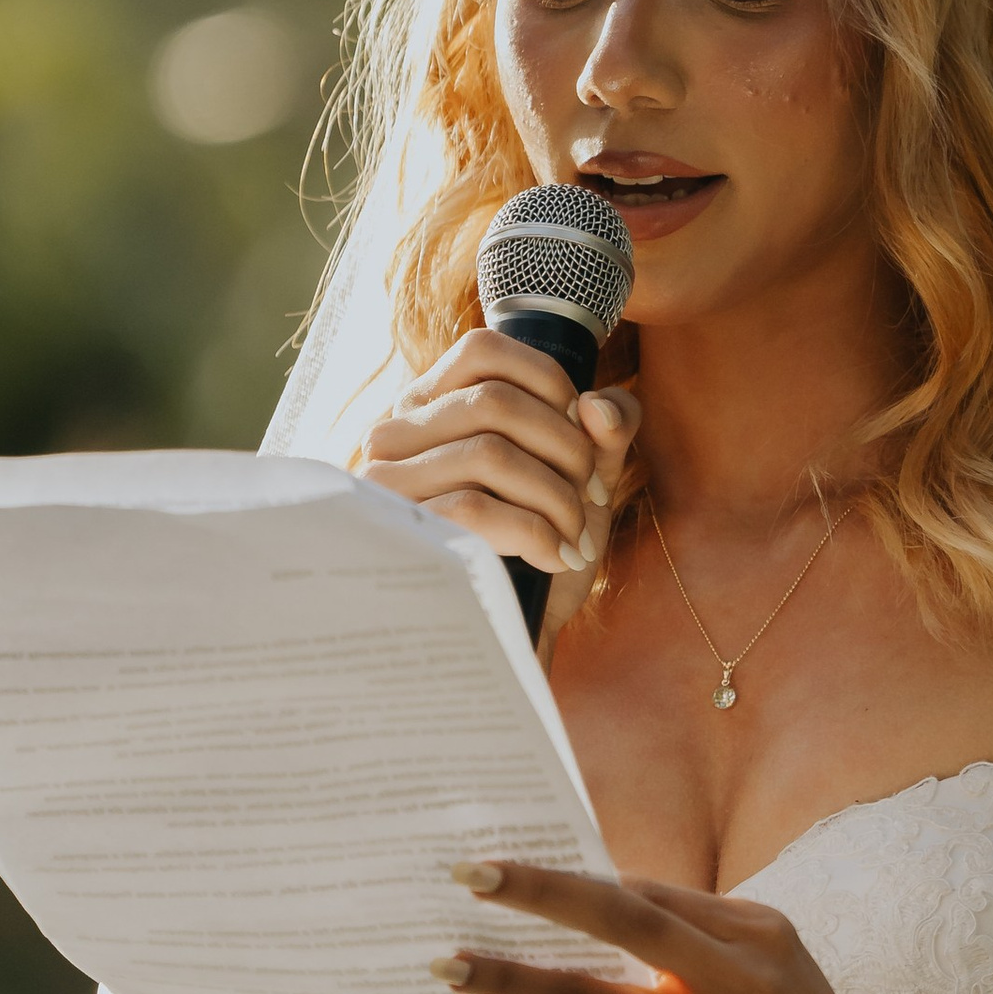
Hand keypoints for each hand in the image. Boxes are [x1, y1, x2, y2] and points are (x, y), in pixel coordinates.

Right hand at [358, 335, 637, 632]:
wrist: (501, 643)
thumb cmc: (537, 556)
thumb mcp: (581, 483)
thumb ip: (604, 431)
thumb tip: (599, 407)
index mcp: (429, 409)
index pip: (483, 350)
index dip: (548, 381)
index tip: (584, 432)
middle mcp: (394, 437)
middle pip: (495, 402)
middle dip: (566, 447)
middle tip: (593, 495)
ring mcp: (388, 487)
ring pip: (488, 452)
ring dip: (556, 495)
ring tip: (575, 535)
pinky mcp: (399, 535)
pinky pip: (476, 508)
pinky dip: (536, 532)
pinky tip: (556, 558)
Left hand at [433, 862, 920, 993]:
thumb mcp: (770, 972)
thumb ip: (697, 942)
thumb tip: (596, 906)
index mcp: (756, 932)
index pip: (647, 892)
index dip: (573, 877)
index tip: (507, 864)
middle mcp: (736, 979)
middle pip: (620, 919)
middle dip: (539, 891)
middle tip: (468, 873)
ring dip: (512, 977)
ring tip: (449, 965)